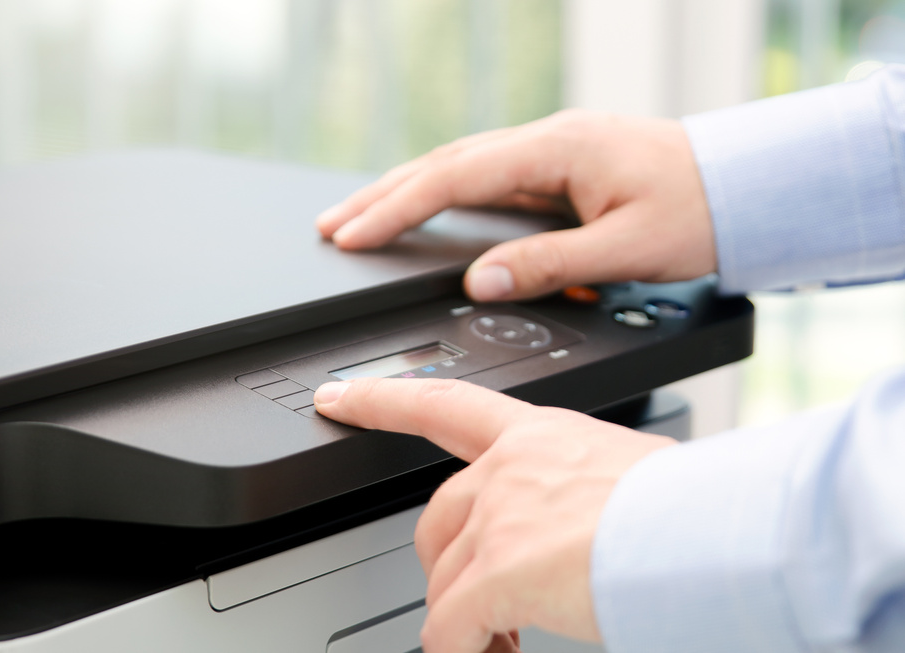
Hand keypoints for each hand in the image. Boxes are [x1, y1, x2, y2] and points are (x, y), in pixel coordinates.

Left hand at [314, 378, 676, 652]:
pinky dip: (461, 649)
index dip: (382, 399)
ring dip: (465, 616)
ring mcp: (499, 519)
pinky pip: (451, 626)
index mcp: (537, 433)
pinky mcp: (499, 574)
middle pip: (436, 518)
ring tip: (502, 637)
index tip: (338, 395)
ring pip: (444, 579)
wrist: (713, 528)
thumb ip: (578, 483)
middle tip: (474, 593)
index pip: (441, 403)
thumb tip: (585, 518)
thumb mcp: (623, 467)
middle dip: (445, 562)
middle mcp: (507, 468)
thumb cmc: (688, 502)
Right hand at [316, 110, 714, 300]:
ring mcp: (550, 152)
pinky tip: (426, 210)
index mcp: (557, 150)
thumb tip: (484, 281)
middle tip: (331, 224)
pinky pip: (486, 178)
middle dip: (382, 195)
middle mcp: (546, 142)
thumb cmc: (701, 210)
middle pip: (443, 164)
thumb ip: (551, 264)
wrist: (747, 186)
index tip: (352, 234)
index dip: (396, 209)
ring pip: (460, 167)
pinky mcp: (558, 167)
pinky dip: (444, 195)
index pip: (455, 178)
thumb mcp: (627, 247)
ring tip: (361, 216)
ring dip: (406, 191)